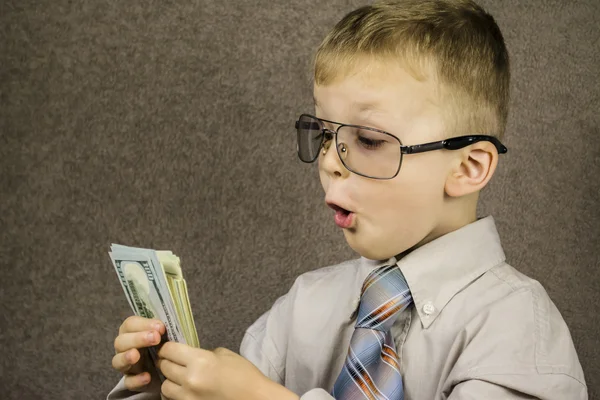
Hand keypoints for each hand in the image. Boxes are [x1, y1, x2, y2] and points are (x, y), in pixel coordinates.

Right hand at [112, 316, 165, 390]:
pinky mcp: (132, 381)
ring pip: (117, 361)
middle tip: (155, 338)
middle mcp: (125, 348)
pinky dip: (136, 380)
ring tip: (135, 356)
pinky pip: (128, 382)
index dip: (143, 324)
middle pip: (120, 341)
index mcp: (133, 332)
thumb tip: (165, 325)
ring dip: (125, 357)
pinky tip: (147, 377)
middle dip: (137, 338)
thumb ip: (162, 329)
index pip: (130, 324)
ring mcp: (126, 365)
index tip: (160, 327)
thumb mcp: (164, 335)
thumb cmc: (165, 345)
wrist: (172, 369)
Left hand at [157, 343, 298, 399]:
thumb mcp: (225, 355)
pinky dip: (174, 394)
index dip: (166, 347)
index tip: (168, 348)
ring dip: (169, 380)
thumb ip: (204, 353)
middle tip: (172, 360)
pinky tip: (183, 390)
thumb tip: (191, 355)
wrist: (255, 398)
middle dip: (166, 361)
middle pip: (164, 367)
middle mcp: (190, 379)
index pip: (169, 350)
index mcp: (200, 360)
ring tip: (178, 377)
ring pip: (164, 387)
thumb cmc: (244, 375)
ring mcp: (188, 397)